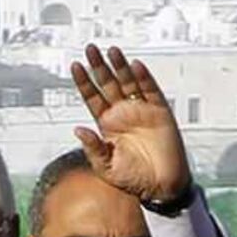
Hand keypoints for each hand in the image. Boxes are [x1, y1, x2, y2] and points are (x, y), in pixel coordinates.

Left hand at [71, 44, 191, 202]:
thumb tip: (78, 130)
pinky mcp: (160, 112)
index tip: (75, 66)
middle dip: (99, 66)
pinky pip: (151, 91)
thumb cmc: (133, 180)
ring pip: (128, 82)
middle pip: (108, 84)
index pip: (92, 97)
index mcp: (107, 124)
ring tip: (111, 50)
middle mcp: (123, 114)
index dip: (84, 82)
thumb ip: (93, 149)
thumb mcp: (106, 168)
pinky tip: (135, 66)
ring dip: (120, 66)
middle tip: (90, 49)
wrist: (161, 188)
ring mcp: (141, 111)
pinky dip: (144, 78)